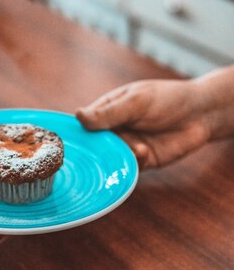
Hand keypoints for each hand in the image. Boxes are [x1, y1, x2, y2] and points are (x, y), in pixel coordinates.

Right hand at [76, 78, 211, 168]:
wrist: (201, 115)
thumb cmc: (168, 100)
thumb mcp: (136, 102)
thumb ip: (109, 113)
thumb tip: (78, 116)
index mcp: (107, 110)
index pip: (84, 124)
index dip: (76, 133)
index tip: (69, 142)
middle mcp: (113, 130)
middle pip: (93, 146)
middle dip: (97, 150)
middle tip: (105, 148)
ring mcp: (126, 146)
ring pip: (110, 159)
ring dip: (118, 156)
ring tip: (136, 147)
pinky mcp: (141, 161)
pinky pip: (128, 168)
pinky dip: (133, 163)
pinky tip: (145, 152)